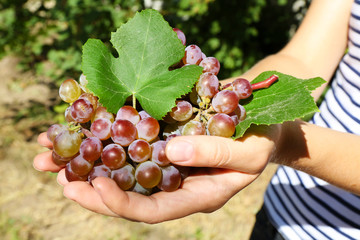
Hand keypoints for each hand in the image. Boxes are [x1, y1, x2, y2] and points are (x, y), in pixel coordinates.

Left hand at [33, 125, 278, 222]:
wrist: (262, 126)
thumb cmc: (261, 141)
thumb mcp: (248, 151)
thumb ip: (215, 155)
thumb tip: (173, 152)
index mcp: (195, 196)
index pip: (153, 211)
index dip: (123, 204)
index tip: (95, 188)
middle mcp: (175, 184)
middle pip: (127, 194)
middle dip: (89, 187)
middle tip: (55, 174)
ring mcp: (168, 163)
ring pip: (123, 170)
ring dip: (87, 161)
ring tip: (52, 152)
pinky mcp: (164, 142)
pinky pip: (132, 146)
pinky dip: (107, 139)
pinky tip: (85, 129)